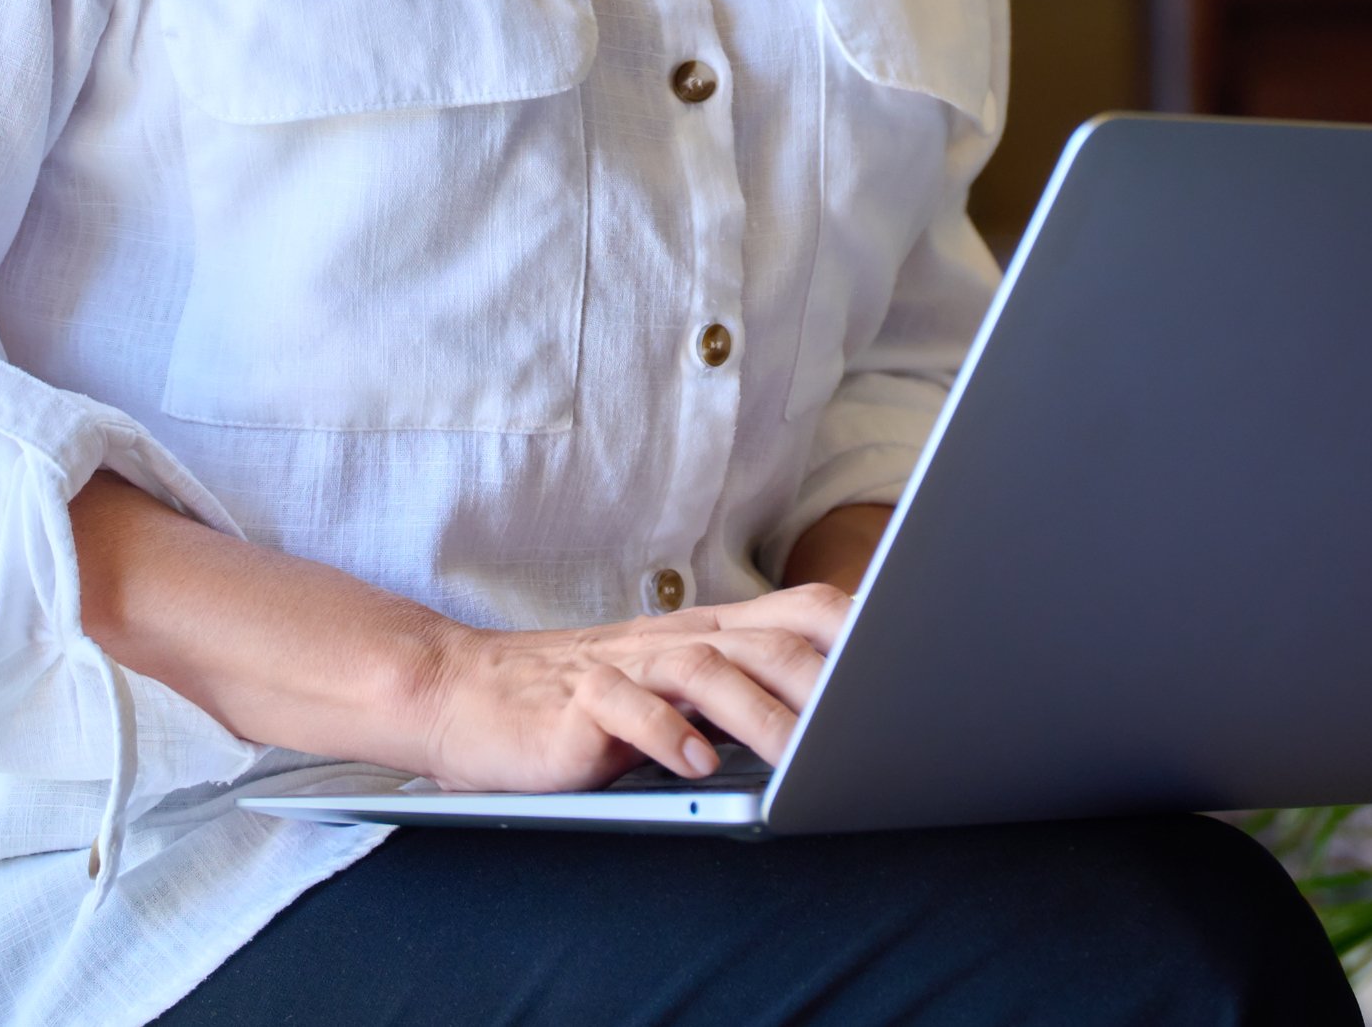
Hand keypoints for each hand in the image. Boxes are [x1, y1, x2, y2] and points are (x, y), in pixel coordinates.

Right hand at [410, 584, 851, 793]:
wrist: (460, 693)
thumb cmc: (574, 700)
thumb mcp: (667, 687)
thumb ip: (736, 689)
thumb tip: (831, 715)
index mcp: (700, 632)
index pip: (795, 609)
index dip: (855, 628)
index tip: (910, 657)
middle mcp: (668, 640)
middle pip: (763, 641)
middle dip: (822, 680)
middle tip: (871, 723)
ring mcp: (620, 666)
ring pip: (704, 671)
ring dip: (757, 713)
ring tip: (800, 757)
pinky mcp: (573, 702)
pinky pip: (625, 711)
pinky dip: (666, 735)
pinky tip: (696, 762)